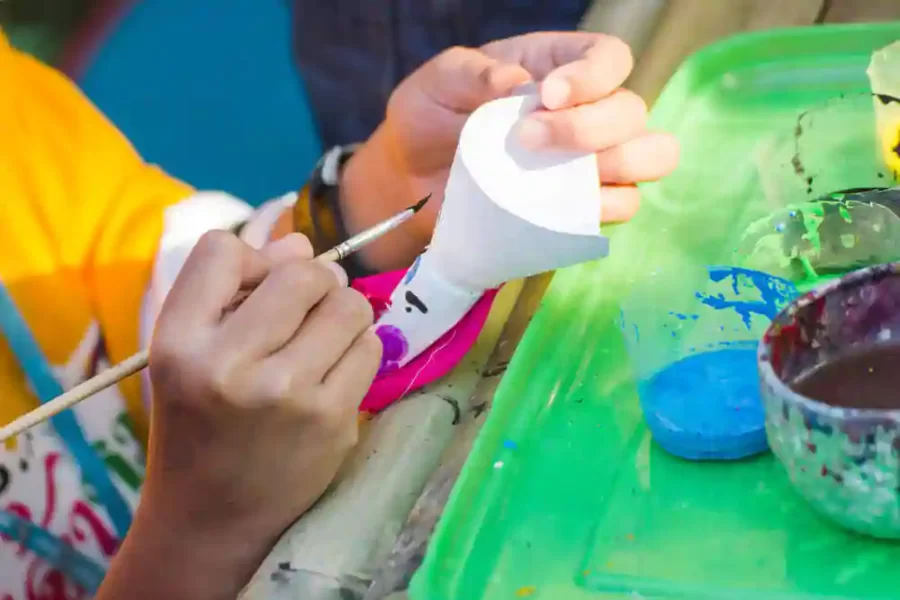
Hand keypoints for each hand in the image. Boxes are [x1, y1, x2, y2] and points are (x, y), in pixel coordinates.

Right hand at [123, 231, 380, 597]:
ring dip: (342, 312)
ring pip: (349, 304)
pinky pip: (370, 346)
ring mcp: (286, 394)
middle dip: (313, 282)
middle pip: (303, 272)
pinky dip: (358, 348)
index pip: (222, 249)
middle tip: (305, 309)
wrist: (212, 518)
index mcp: (178, 342)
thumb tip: (304, 243)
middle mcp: (228, 365)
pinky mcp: (332, 420)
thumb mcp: (190, 354)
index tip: (253, 290)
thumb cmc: (199, 424)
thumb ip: (235, 290)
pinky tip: (334, 372)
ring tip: (322, 339)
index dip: (248, 261)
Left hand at [341, 31, 679, 270]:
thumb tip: (513, 81)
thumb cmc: (429, 118)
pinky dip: (604, 207)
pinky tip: (562, 207)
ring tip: (564, 176)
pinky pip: (623, 205)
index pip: (610, 57)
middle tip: (528, 139)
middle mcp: (587, 110)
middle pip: (632, 111)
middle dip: (591, 126)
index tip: (548, 95)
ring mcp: (591, 161)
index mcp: (559, 67)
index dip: (594, 75)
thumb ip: (469, 72)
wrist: (410, 181)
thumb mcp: (437, 83)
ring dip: (620, 164)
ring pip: (651, 155)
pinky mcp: (581, 206)